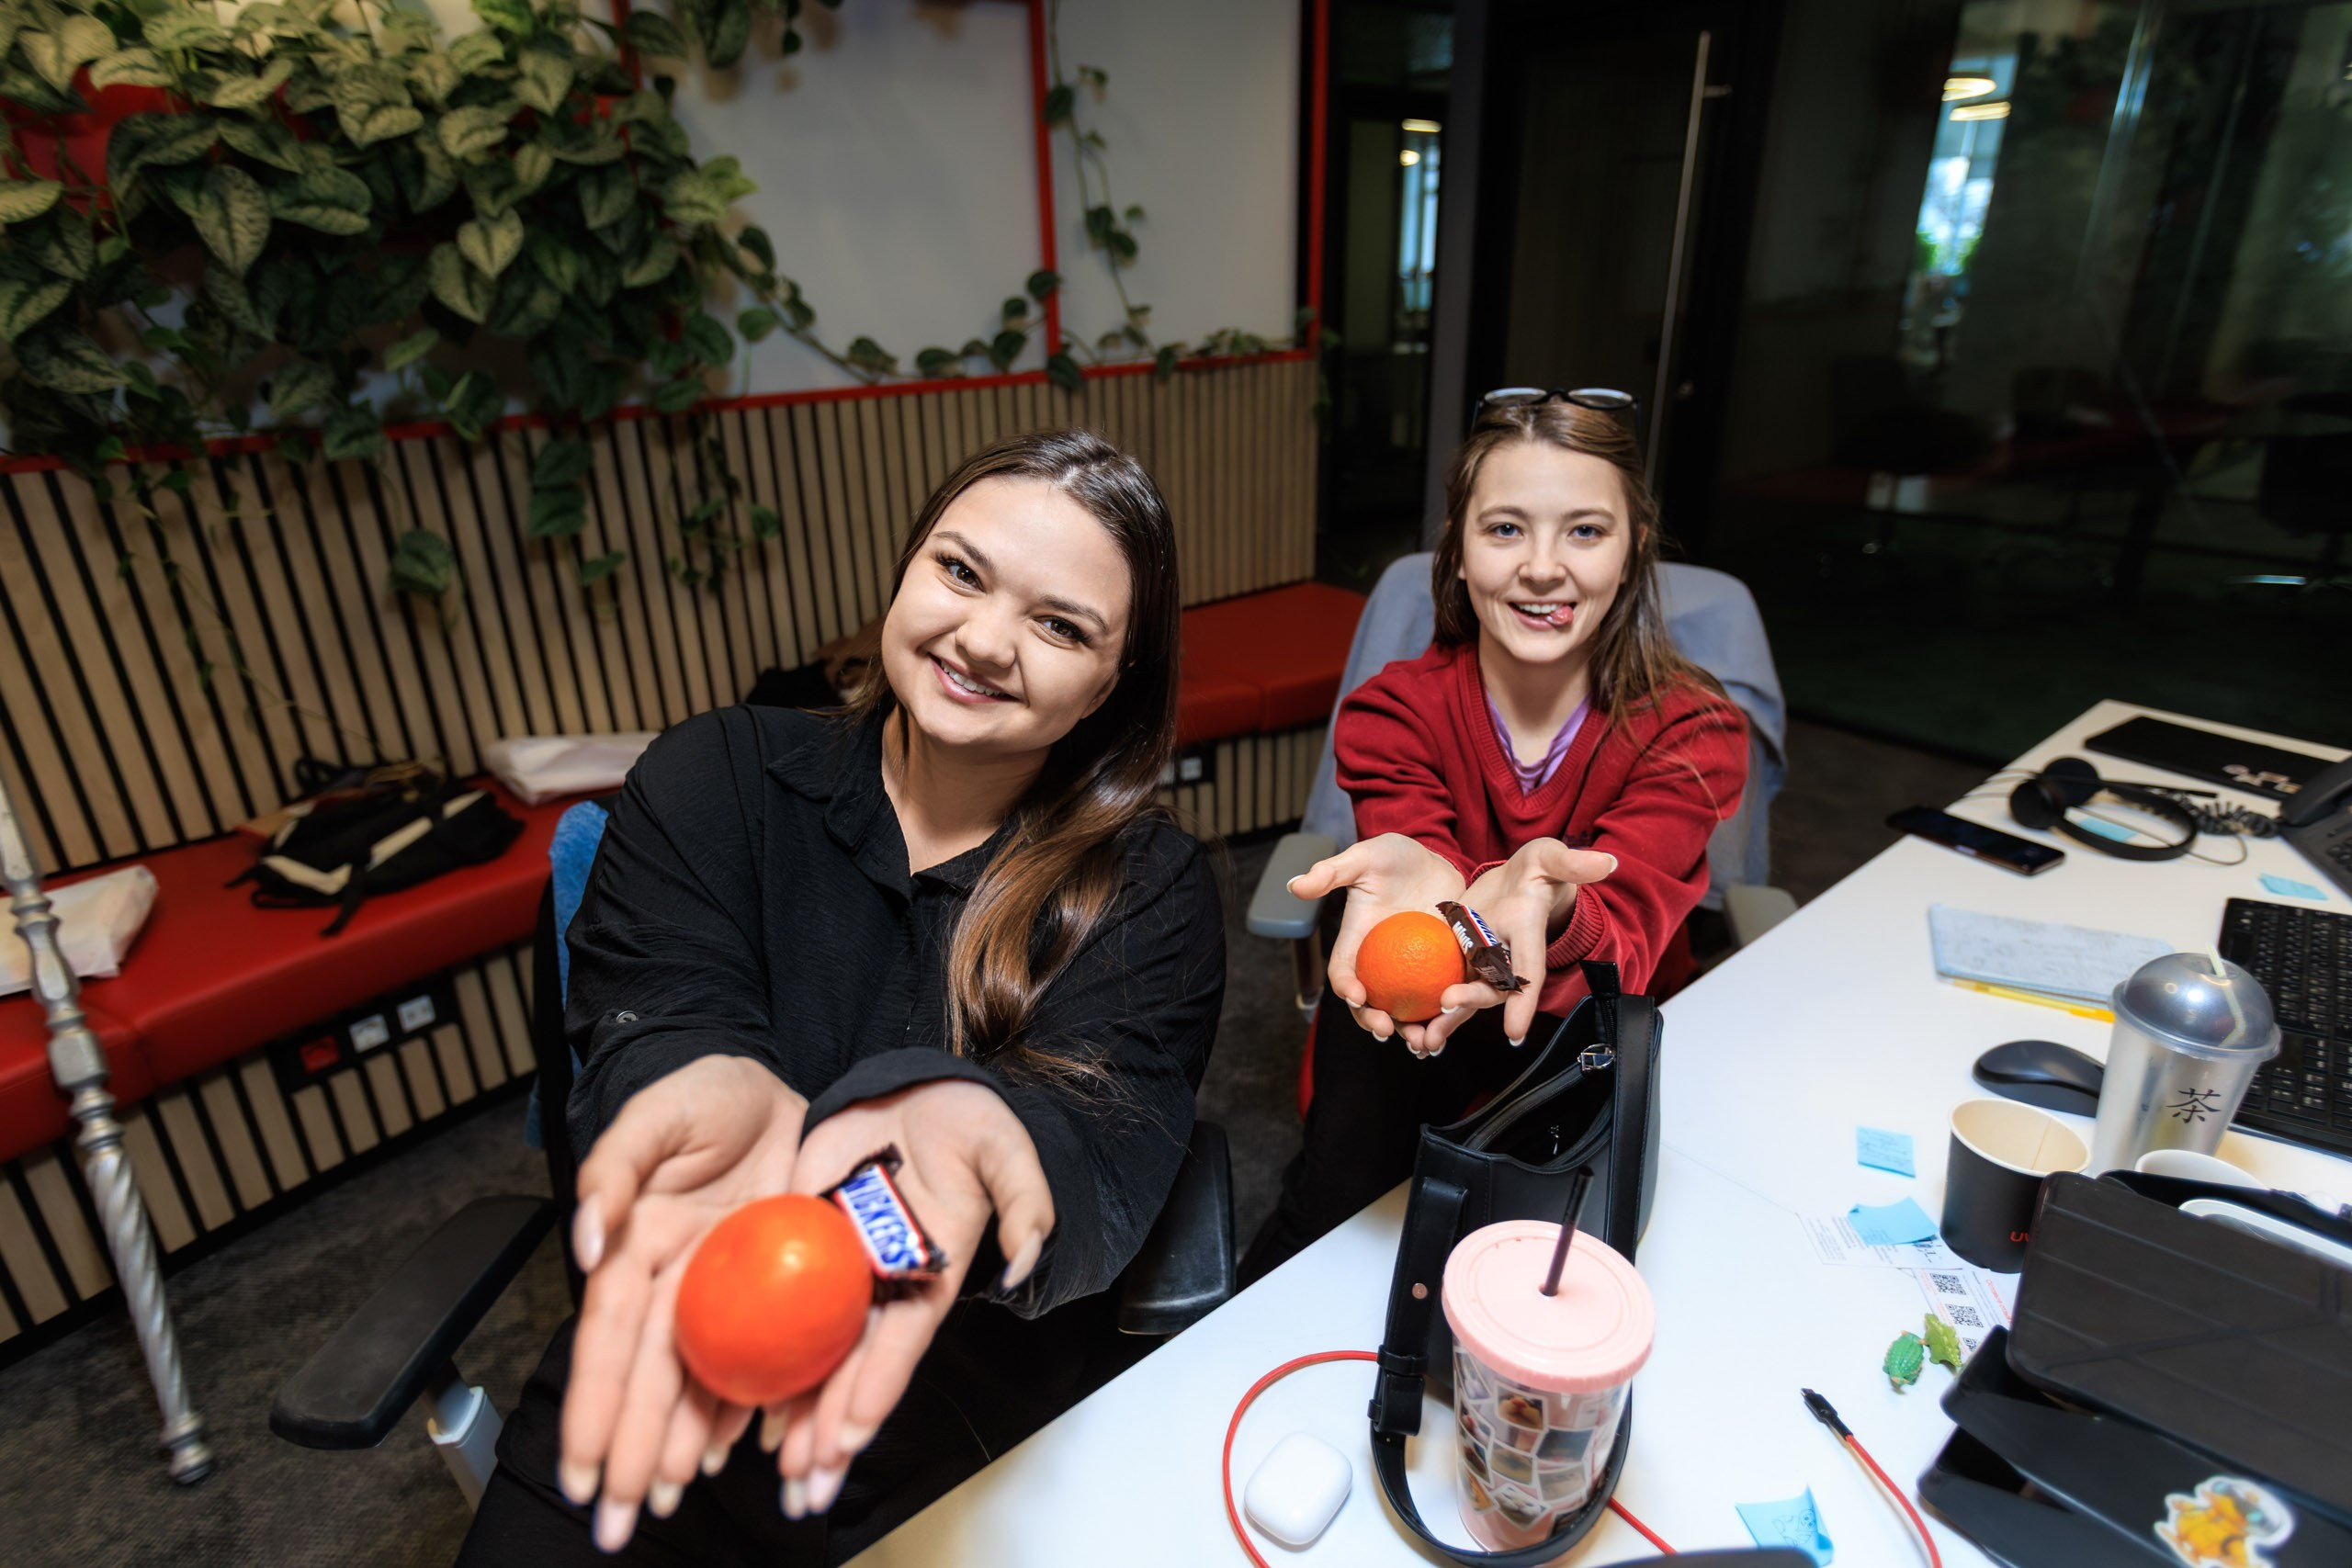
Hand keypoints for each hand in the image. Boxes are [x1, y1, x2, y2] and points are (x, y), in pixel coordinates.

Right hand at [558, 1055, 807, 1551]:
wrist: (773, 1088)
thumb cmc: (705, 1095)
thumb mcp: (653, 1115)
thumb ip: (611, 1170)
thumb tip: (585, 1239)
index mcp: (633, 1247)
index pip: (606, 1340)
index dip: (592, 1405)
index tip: (581, 1467)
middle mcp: (672, 1281)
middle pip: (646, 1379)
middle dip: (627, 1452)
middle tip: (616, 1519)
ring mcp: (719, 1290)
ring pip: (692, 1382)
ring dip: (677, 1445)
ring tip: (666, 1502)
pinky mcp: (767, 1290)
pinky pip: (748, 1358)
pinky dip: (737, 1408)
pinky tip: (729, 1455)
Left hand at [768, 1078, 1053, 1518]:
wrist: (918, 1088)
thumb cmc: (969, 1124)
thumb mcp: (1006, 1153)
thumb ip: (1024, 1205)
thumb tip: (1022, 1259)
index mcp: (931, 1272)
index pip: (902, 1341)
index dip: (877, 1387)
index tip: (851, 1435)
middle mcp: (883, 1281)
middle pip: (853, 1364)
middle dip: (829, 1427)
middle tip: (805, 1484)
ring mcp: (840, 1262)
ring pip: (812, 1345)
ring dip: (793, 1406)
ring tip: (771, 1465)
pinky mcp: (800, 1231)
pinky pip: (776, 1296)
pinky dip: (761, 1344)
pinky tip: (735, 1390)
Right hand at [1288, 832, 1466, 1055]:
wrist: (1435, 857)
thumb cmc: (1394, 856)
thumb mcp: (1363, 858)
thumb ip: (1331, 872)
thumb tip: (1294, 886)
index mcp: (1357, 941)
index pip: (1344, 971)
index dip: (1346, 987)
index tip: (1357, 996)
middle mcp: (1381, 961)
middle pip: (1371, 1002)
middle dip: (1373, 1022)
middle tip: (1386, 1030)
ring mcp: (1410, 968)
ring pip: (1405, 1009)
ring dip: (1410, 1031)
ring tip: (1422, 1043)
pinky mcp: (1440, 968)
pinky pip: (1439, 998)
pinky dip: (1443, 1017)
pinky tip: (1451, 1027)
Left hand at [1423, 839, 1616, 1051]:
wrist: (1520, 881)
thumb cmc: (1539, 869)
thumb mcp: (1551, 858)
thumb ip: (1572, 863)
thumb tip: (1608, 863)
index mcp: (1527, 934)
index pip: (1529, 970)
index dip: (1523, 1002)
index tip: (1515, 1032)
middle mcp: (1507, 955)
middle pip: (1492, 986)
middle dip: (1472, 1000)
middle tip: (1448, 1006)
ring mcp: (1484, 960)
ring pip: (1467, 995)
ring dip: (1448, 1020)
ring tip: (1425, 1041)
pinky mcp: (1462, 957)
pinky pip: (1447, 984)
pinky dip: (1432, 1008)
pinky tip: (1410, 1028)